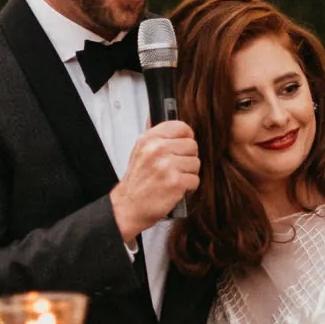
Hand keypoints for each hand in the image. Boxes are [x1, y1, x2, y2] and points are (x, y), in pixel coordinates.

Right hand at [110, 120, 199, 242]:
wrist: (129, 207)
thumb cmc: (136, 182)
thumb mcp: (139, 151)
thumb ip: (152, 134)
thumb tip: (153, 116)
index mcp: (149, 139)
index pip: (181, 127)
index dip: (186, 137)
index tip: (182, 146)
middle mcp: (157, 150)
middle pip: (192, 146)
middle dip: (187, 158)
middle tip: (175, 168)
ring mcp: (167, 166)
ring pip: (196, 163)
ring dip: (188, 174)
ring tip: (173, 179)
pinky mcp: (176, 182)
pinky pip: (195, 180)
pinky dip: (188, 187)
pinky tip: (174, 188)